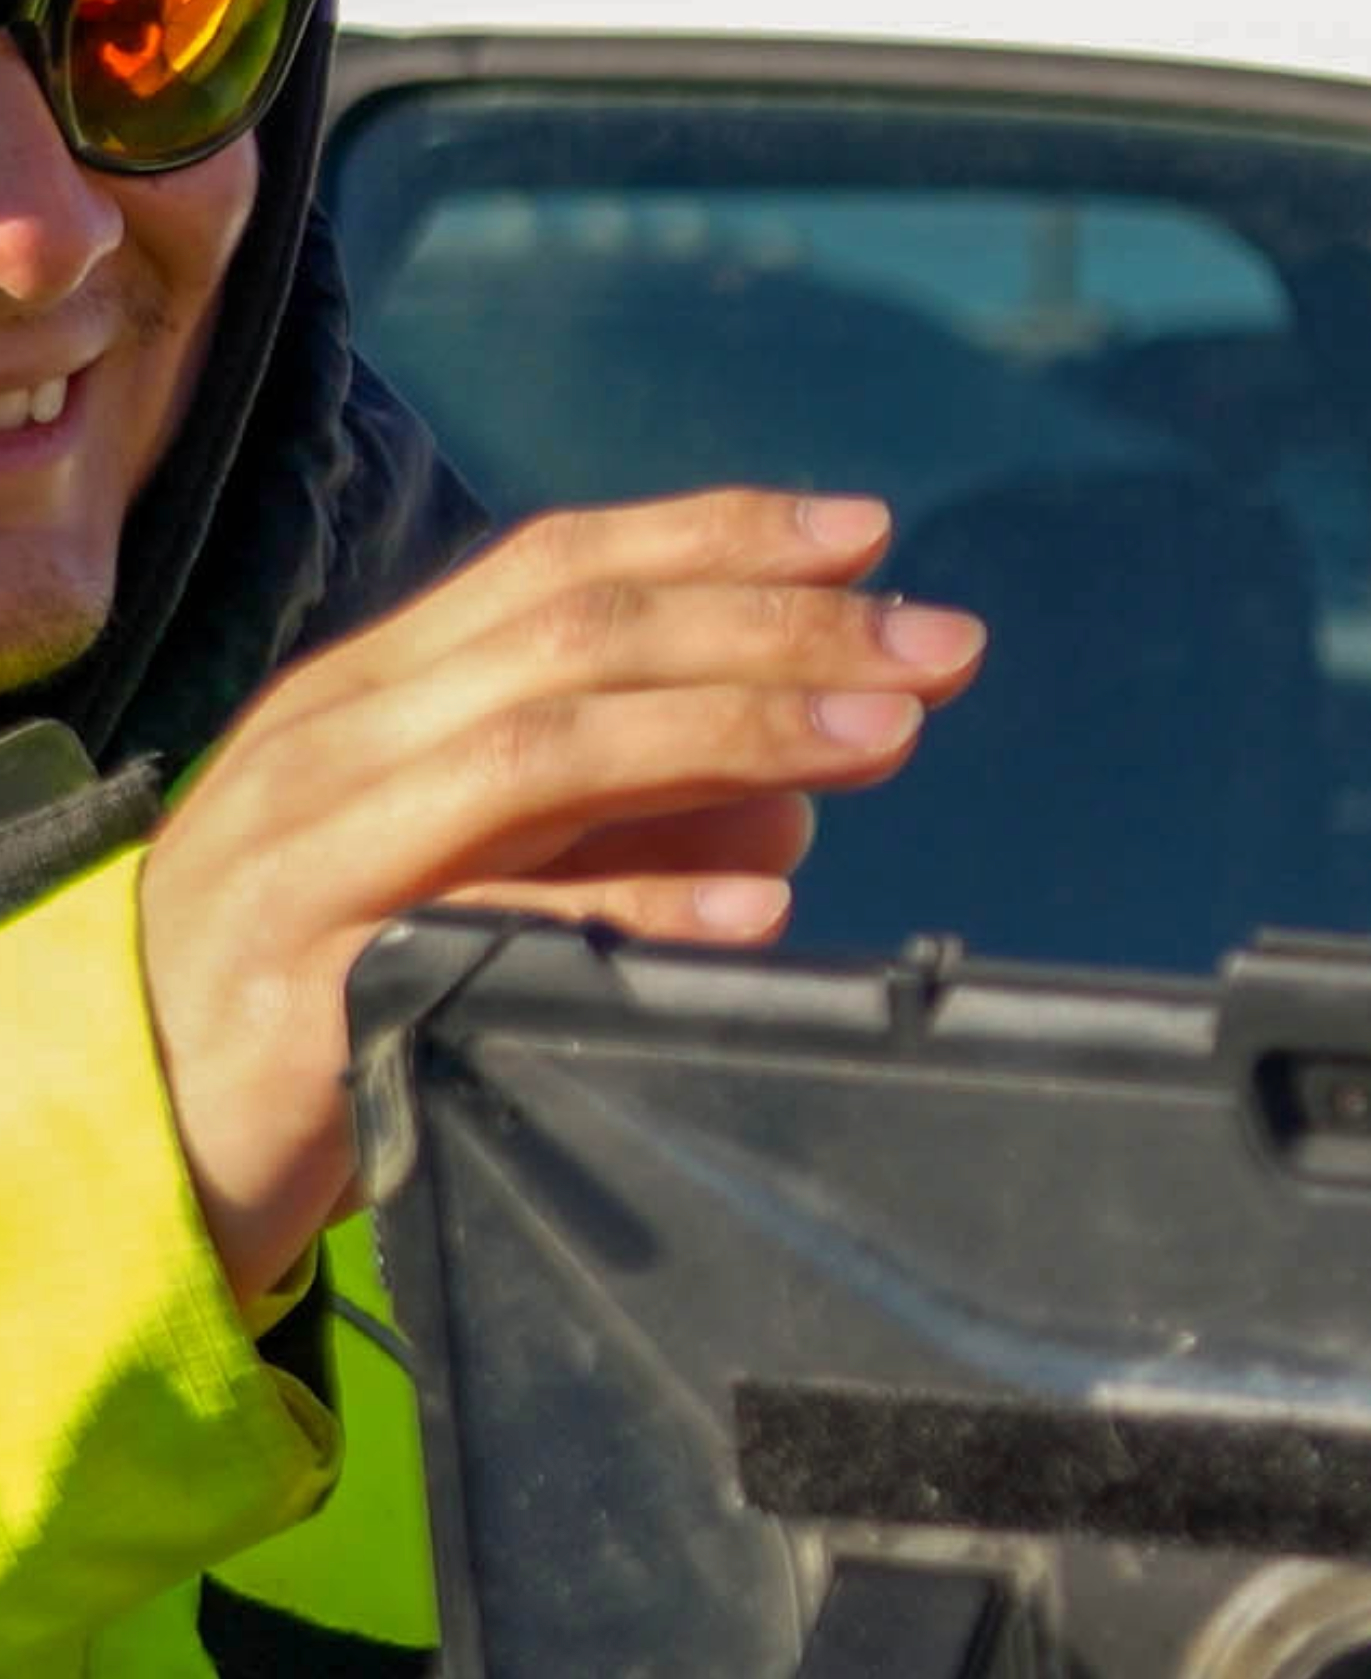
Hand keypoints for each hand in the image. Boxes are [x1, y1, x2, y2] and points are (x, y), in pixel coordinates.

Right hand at [137, 491, 985, 1300]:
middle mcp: (337, 742)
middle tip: (939, 646)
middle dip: (778, 626)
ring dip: (736, 729)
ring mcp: (310, 854)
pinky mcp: (308, 984)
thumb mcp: (483, 870)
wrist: (123, 1143)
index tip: (872, 537)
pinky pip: (489, 928)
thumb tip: (800, 801)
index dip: (721, 535)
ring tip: (884, 735)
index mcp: (376, 690)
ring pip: (541, 745)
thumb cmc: (325, 988)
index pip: (559, 565)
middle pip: (579, 637)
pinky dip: (633, 908)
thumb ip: (624, 823)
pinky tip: (755, 912)